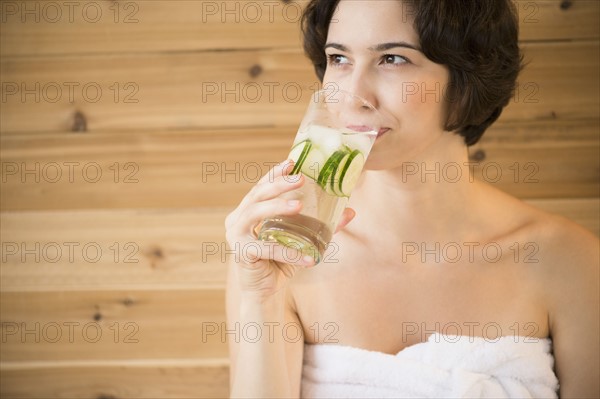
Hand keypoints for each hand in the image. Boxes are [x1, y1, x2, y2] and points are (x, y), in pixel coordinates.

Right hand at [225, 160, 354, 297]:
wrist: (266, 293)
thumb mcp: (302, 239)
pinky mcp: (241, 254)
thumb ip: (322, 225)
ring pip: (254, 214)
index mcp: (248, 211)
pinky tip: (307, 257)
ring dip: (277, 207)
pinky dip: (287, 251)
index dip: (274, 174)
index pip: (260, 187)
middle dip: (278, 185)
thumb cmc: (280, 261)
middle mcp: (237, 220)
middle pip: (256, 195)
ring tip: (299, 206)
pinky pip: (265, 249)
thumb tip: (351, 211)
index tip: (291, 162)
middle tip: (300, 180)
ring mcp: (236, 236)